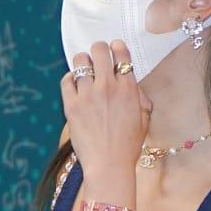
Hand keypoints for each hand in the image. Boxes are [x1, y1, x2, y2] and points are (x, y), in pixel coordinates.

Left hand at [61, 39, 149, 178]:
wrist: (109, 164)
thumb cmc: (128, 144)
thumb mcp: (144, 117)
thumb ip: (139, 96)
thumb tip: (132, 84)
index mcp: (128, 88)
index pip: (121, 54)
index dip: (117, 47)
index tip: (114, 48)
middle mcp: (108, 87)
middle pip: (99, 50)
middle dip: (98, 49)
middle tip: (97, 56)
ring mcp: (88, 95)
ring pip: (80, 61)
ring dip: (82, 61)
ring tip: (84, 68)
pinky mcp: (71, 105)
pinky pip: (66, 80)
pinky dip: (69, 78)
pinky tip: (73, 82)